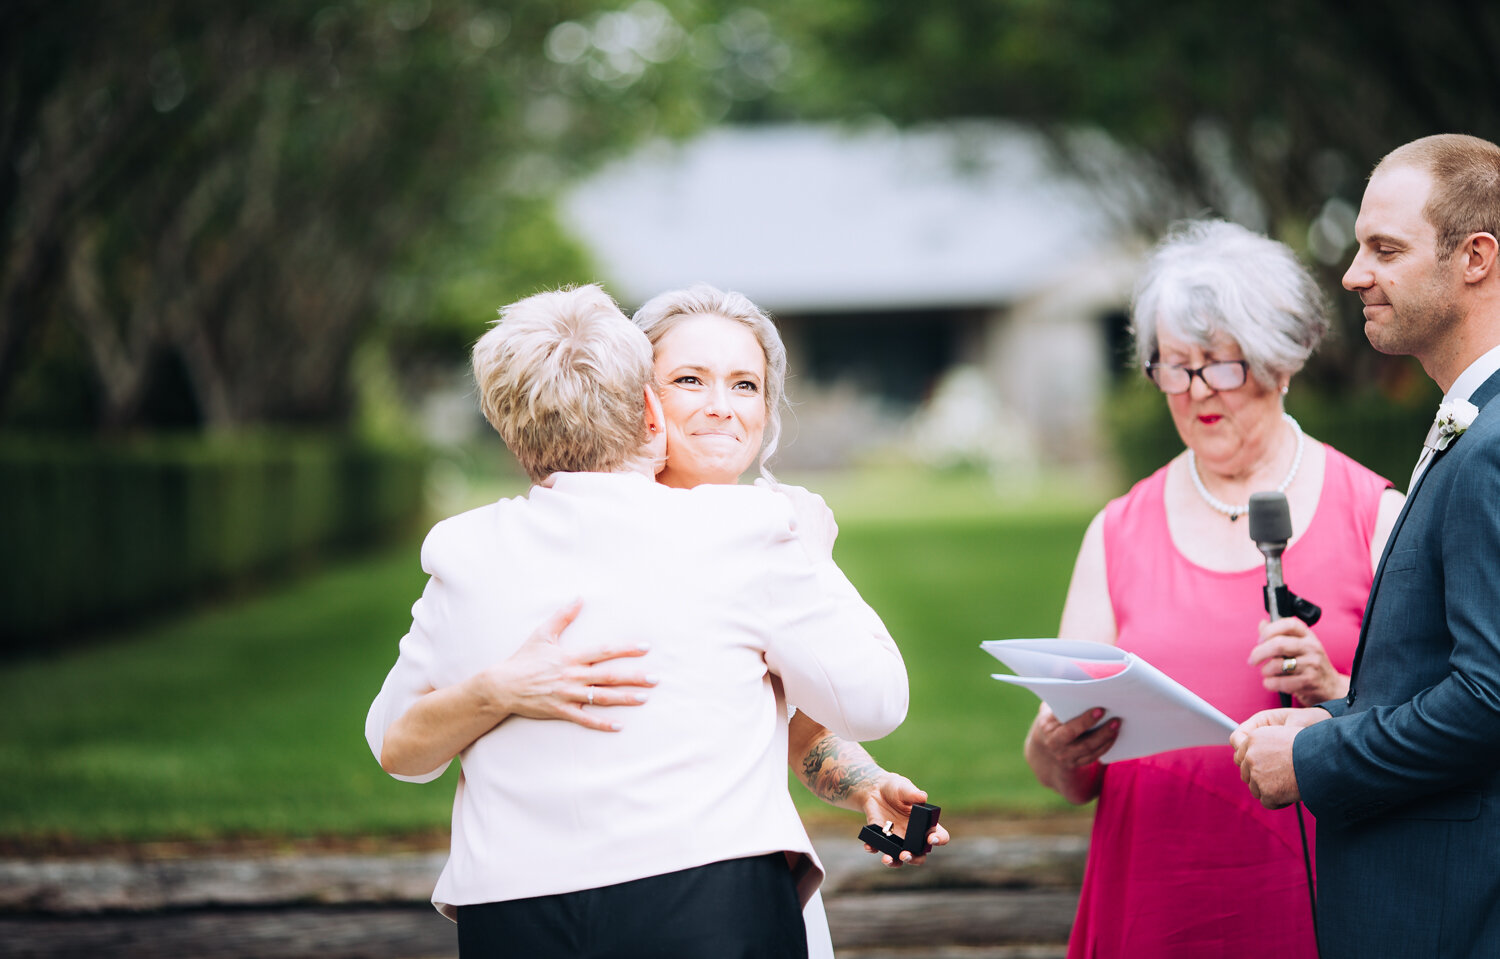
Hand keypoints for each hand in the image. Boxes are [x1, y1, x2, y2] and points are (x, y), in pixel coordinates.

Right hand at [478, 599, 656, 731]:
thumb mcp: (542, 634)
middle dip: (634, 677)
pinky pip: (584, 719)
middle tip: (655, 679)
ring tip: (644, 698)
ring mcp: (567, 695)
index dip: (625, 649)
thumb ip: (563, 616)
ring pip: (601, 697)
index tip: (645, 648)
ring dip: (624, 699)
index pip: (603, 651)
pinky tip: (619, 725)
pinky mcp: (560, 711)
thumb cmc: (523, 659)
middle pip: (609, 676)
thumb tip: (579, 598)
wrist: (502, 686)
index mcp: (570, 657)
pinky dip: (601, 723)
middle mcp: (572, 676)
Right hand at [756, 479, 837, 560]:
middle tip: (781, 519)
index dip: (772, 495)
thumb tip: (759, 481)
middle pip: (798, 499)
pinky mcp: (832, 525)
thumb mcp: (773, 514)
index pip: (782, 489)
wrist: (812, 560)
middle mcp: (816, 499)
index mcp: (800, 494)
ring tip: (795, 530)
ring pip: (811, 510)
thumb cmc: (788, 537)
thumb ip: (765, 493)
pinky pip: (820, 522)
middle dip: (790, 506)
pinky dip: (814, 526)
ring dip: (803, 516)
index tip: (766, 501)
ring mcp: (827, 512)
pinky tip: (806, 536)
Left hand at [859, 774, 950, 865]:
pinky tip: (869, 846)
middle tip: (905, 854)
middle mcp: (913, 836)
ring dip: (894, 862)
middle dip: (914, 858)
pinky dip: (873, 848)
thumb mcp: (904, 787)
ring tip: (887, 859)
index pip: (939, 836)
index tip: (930, 839)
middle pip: (920, 855)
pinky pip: (877, 848)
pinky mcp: (880, 839)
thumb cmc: (896, 788)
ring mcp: (897, 840)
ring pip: (899, 859)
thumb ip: (912, 793)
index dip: (938, 839)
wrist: (875, 789)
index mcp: (925, 824)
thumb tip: (922, 796)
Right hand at [1023, 703, 1117, 803]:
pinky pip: (1093, 756)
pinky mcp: (1075, 763)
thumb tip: (1079, 689)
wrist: (1043, 747)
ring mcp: (1066, 757)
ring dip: (1106, 738)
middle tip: (1116, 719)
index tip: (1100, 710)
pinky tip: (1113, 735)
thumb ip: (1059, 701)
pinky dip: (1104, 746)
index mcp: (1048, 729)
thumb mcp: (1048, 710)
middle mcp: (1056, 746)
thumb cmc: (1050, 720)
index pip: (1069, 727)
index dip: (1085, 720)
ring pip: (1089, 750)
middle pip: (1083, 743)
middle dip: (1101, 732)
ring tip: (1117, 725)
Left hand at [1230, 707, 1328, 808]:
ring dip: (1269, 790)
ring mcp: (1257, 775)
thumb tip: (1251, 758)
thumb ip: (1265, 745)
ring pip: (1255, 789)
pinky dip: (1278, 802)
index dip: (1251, 763)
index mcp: (1254, 738)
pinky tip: (1291, 794)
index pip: (1240, 756)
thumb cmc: (1311, 747)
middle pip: (1246, 773)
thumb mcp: (1284, 735)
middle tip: (1278, 778)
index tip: (1263, 768)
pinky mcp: (1266, 792)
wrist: (1324, 759)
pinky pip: (1267, 802)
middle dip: (1259, 778)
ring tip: (1288, 784)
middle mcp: (1251, 756)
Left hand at [1249, 618, 1349, 705]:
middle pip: (1278, 644)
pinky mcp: (1309, 681)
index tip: (1259, 640)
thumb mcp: (1298, 645)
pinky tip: (1271, 683)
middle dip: (1259, 653)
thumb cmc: (1309, 663)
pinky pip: (1281, 682)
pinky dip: (1270, 684)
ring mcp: (1311, 664)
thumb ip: (1279, 635)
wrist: (1330, 686)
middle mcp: (1311, 647)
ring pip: (1277, 665)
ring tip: (1267, 673)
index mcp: (1307, 635)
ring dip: (1265, 671)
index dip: (1270, 630)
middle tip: (1252, 660)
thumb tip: (1262, 624)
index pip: (1288, 624)